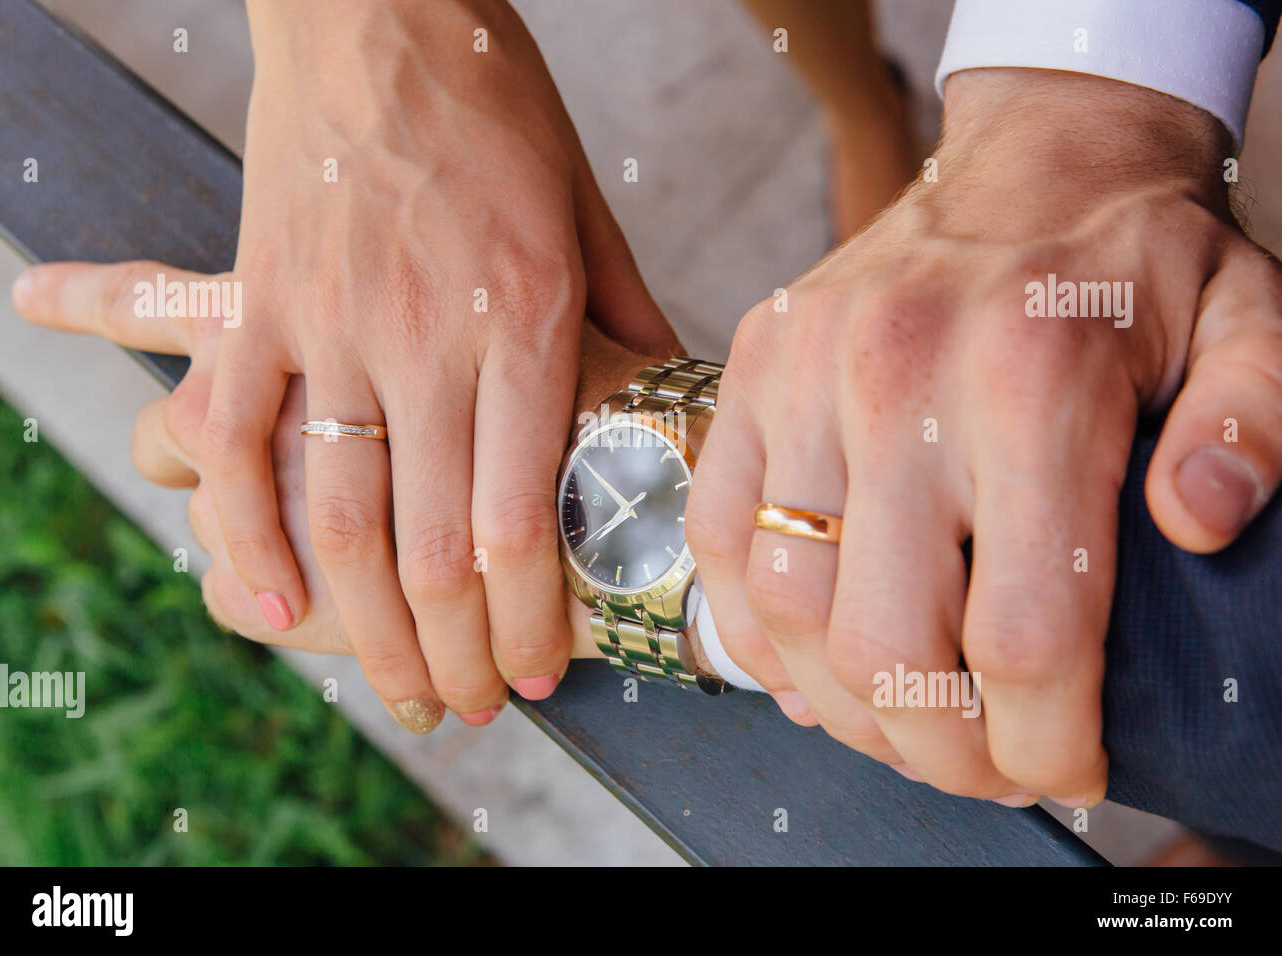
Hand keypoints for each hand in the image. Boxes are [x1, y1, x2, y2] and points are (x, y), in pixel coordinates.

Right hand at [12, 0, 677, 726]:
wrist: (378, 3)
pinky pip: (229, 439)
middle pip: (434, 548)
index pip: (520, 519)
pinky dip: (241, 534)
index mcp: (528, 318)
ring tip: (404, 690)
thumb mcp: (588, 208)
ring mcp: (332, 322)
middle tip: (477, 706)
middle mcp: (429, 336)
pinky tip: (274, 608)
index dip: (528, 620)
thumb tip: (669, 403)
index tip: (542, 672)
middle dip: (458, 653)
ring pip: (340, 516)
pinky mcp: (259, 301)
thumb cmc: (496, 105)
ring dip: (369, 631)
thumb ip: (627, 318)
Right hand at [687, 69, 1281, 805]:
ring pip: (790, 607)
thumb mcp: (1251, 322)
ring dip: (846, 705)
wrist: (1032, 160)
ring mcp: (803, 374)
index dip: (1044, 741)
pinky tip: (813, 661)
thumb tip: (1200, 521)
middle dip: (942, 752)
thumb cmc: (1133, 262)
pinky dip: (757, 628)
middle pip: (889, 644)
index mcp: (1032, 376)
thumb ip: (1256, 421)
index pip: (1023, 631)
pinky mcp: (746, 375)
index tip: (1067, 765)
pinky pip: (719, 540)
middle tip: (984, 764)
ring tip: (903, 724)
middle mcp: (896, 376)